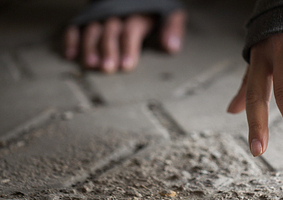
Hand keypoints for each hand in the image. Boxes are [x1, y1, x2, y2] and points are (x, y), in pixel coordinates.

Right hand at [64, 10, 186, 72]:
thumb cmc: (154, 9)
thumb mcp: (169, 12)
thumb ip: (172, 28)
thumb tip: (171, 46)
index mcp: (137, 12)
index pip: (131, 29)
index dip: (128, 47)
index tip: (127, 65)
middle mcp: (117, 12)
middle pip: (110, 30)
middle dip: (108, 50)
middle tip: (107, 68)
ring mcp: (100, 14)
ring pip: (92, 29)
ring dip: (89, 47)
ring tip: (90, 65)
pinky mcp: (88, 17)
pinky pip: (75, 26)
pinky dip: (71, 39)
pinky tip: (70, 55)